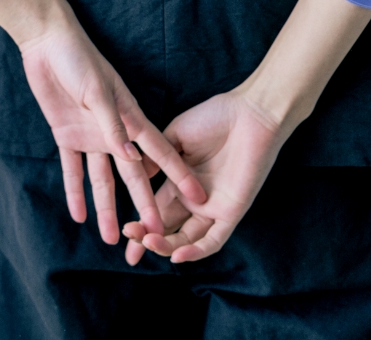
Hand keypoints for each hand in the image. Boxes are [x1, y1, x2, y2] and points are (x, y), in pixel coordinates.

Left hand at [20, 15, 205, 245]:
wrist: (47, 42)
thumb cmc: (79, 59)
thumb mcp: (97, 91)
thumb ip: (113, 126)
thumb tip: (132, 159)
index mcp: (129, 116)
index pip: (158, 151)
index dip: (178, 174)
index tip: (198, 197)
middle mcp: (114, 131)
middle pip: (132, 174)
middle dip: (144, 203)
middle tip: (154, 234)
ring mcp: (90, 134)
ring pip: (102, 179)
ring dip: (106, 207)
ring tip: (113, 238)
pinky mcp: (66, 134)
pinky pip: (72, 169)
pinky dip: (75, 191)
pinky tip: (79, 215)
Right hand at [122, 87, 283, 264]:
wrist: (248, 114)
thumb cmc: (214, 117)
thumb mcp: (176, 135)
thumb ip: (156, 157)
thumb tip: (135, 175)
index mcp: (180, 181)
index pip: (156, 209)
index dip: (139, 223)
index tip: (121, 234)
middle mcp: (194, 199)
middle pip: (167, 228)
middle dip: (146, 239)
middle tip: (130, 244)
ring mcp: (212, 208)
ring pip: (187, 239)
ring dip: (166, 246)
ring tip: (147, 243)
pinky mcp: (230, 212)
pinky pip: (213, 240)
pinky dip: (195, 251)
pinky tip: (177, 256)